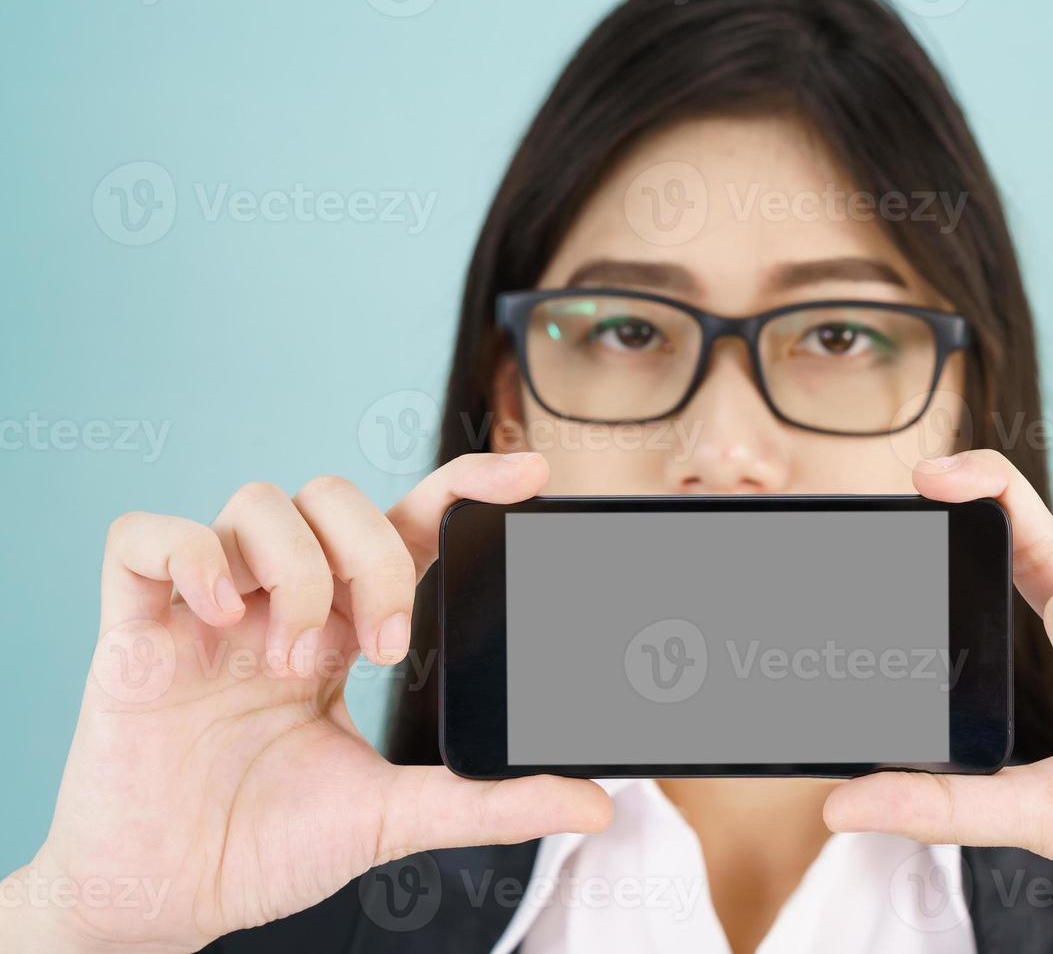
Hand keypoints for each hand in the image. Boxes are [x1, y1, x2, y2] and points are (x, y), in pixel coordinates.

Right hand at [3, 454, 610, 952]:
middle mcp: (277, 602)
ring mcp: (204, 610)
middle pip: (333, 497)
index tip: (529, 477)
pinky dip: (190, 555)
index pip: (403, 526)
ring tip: (290, 660)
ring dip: (295, 571)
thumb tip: (594, 804)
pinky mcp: (131, 628)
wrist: (168, 901)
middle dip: (374, 556)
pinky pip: (145, 536)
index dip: (461, 486)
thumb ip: (490, 802)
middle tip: (382, 646)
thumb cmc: (268, 848)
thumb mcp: (394, 817)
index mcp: (339, 631)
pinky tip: (219, 615)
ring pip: (256, 501)